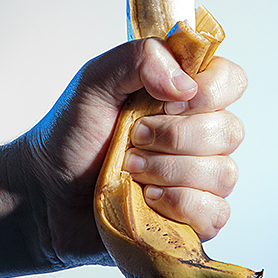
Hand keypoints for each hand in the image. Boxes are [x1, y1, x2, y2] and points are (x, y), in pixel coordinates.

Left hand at [14, 38, 246, 268]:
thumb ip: (138, 59)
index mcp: (183, 96)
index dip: (208, 91)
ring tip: (131, 170)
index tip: (167, 102)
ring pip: (223, 174)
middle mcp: (200, 135)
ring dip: (169, 172)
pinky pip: (215, 214)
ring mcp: (201, 179)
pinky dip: (179, 205)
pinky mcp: (195, 218)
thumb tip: (185, 84)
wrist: (46, 194)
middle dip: (174, 138)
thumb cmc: (71, 137)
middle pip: (229, 130)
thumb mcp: (94, 82)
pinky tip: (147, 200)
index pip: (231, 80)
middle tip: (132, 140)